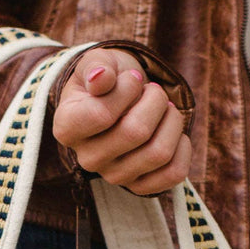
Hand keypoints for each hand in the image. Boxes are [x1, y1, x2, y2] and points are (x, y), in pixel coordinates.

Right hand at [53, 47, 191, 194]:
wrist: (119, 100)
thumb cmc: (109, 79)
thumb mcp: (99, 62)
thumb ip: (97, 65)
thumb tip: (101, 77)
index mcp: (67, 127)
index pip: (101, 115)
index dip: (127, 90)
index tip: (132, 78)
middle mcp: (87, 158)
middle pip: (135, 133)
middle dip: (155, 101)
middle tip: (153, 91)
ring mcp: (113, 176)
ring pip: (158, 153)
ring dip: (172, 120)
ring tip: (166, 108)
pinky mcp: (138, 186)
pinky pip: (173, 174)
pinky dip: (182, 147)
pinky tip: (174, 131)